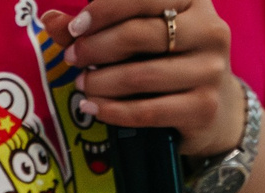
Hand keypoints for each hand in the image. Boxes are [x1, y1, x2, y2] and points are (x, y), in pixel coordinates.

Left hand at [55, 0, 244, 156]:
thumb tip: (52, 19)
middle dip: (96, 48)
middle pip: (140, 35)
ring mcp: (211, 69)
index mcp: (194, 0)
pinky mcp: (204, 107)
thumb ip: (95, 27)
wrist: (212, 109)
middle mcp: (210, 29)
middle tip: (72, 58)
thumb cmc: (166, 62)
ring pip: (141, 75)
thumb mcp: (136, 38)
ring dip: (100, 82)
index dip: (105, 9)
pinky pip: (146, 110)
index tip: (76, 28)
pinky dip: (112, 110)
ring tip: (82, 85)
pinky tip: (92, 108)